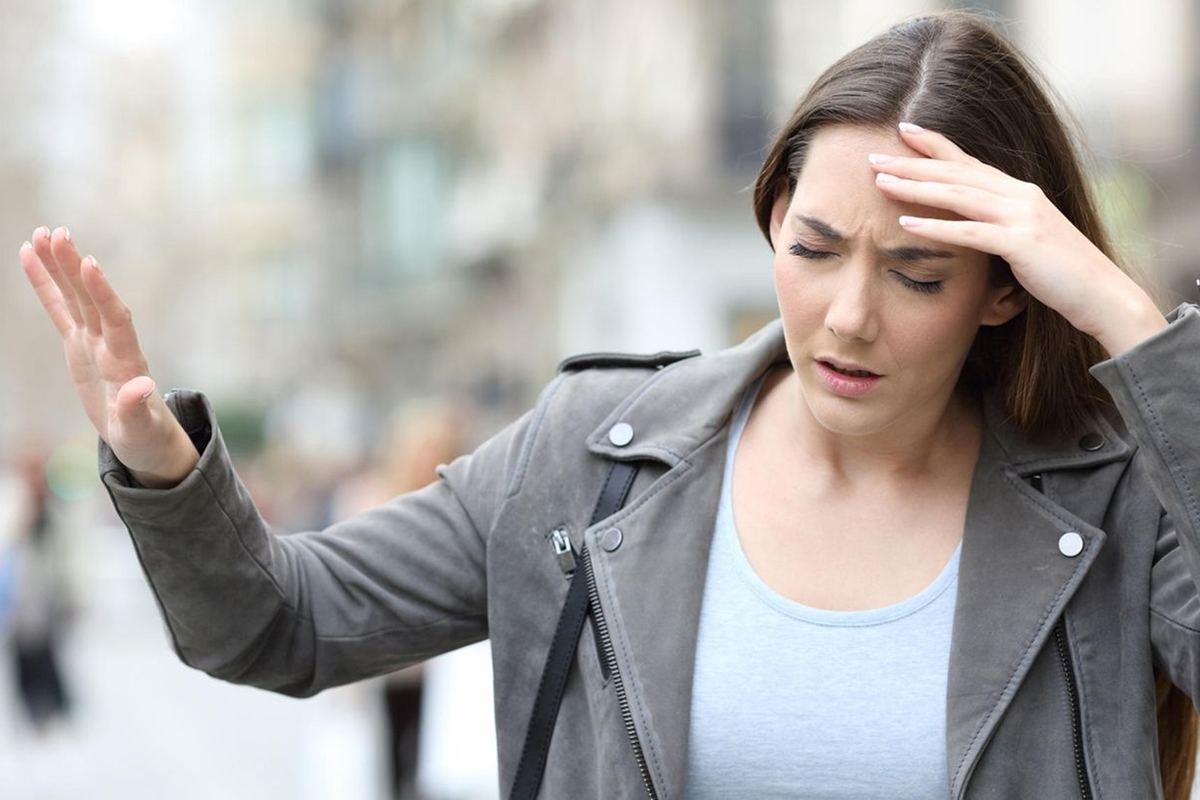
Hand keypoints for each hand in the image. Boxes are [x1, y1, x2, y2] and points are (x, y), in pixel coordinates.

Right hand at [20, 226, 198, 486]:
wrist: (143, 437)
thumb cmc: (144, 435)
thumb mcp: (139, 429)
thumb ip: (136, 409)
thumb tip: (142, 388)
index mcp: (125, 361)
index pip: (115, 319)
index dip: (103, 292)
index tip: (89, 263)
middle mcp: (110, 343)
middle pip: (91, 299)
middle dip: (73, 267)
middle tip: (57, 233)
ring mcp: (93, 340)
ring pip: (74, 297)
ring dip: (58, 266)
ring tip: (42, 233)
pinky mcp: (78, 344)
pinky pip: (59, 309)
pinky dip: (46, 284)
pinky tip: (29, 255)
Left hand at [868, 123, 1166, 355]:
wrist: (1105, 296)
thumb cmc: (1062, 276)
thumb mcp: (1026, 243)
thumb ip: (999, 228)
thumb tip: (968, 226)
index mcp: (1020, 193)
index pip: (969, 163)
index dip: (936, 145)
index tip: (903, 131)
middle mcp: (1021, 196)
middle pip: (956, 174)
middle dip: (912, 163)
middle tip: (874, 156)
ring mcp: (1023, 217)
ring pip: (958, 195)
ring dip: (916, 187)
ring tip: (880, 183)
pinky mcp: (1022, 244)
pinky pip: (970, 233)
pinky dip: (936, 228)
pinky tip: (906, 225)